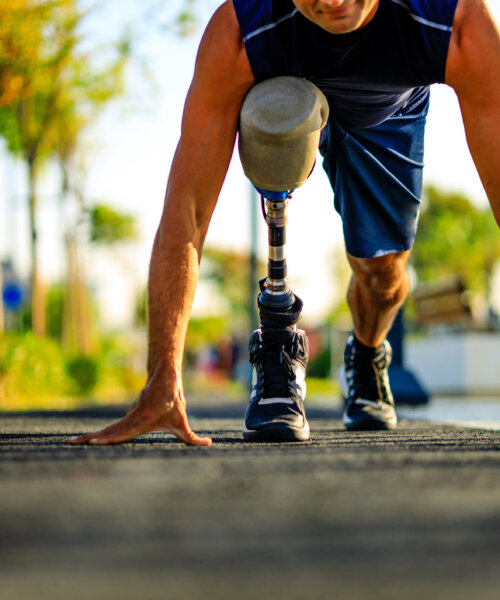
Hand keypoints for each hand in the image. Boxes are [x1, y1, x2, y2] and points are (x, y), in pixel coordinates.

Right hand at [68, 375, 211, 445]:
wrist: (164, 378)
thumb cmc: (173, 401)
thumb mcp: (183, 421)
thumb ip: (193, 436)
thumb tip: (209, 444)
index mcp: (142, 420)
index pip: (123, 432)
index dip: (109, 439)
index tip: (94, 443)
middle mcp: (132, 418)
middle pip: (109, 431)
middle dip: (90, 439)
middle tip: (71, 444)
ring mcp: (127, 416)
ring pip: (107, 429)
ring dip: (89, 436)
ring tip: (71, 443)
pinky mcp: (126, 416)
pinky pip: (111, 427)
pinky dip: (97, 434)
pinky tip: (87, 440)